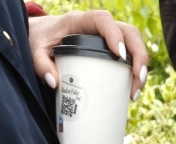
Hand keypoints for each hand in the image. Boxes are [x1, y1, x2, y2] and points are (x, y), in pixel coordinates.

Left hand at [30, 10, 148, 98]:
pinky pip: (129, 56)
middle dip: (138, 55)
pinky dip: (134, 73)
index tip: (120, 55)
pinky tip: (131, 92)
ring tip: (134, 92)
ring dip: (140, 66)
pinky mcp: (110, 49)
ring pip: (133, 44)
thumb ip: (41, 65)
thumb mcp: (35, 51)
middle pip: (128, 32)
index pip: (103, 20)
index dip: (115, 34)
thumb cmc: (40, 41)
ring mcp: (107, 37)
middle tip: (136, 80)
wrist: (42, 37)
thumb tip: (55, 83)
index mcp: (80, 21)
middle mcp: (98, 26)